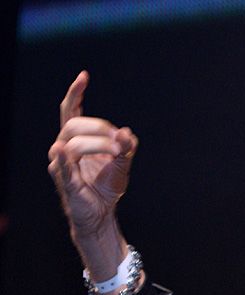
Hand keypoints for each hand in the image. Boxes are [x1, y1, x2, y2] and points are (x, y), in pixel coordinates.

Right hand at [48, 71, 137, 235]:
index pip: (70, 111)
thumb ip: (126, 147)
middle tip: (120, 140)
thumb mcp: (123, 163)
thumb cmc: (106, 186)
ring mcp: (61, 165)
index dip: (75, 93)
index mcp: (75, 140)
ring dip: (98, 143)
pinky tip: (62, 150)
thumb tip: (127, 133)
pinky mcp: (65, 181)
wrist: (101, 213)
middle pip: (73, 124)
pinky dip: (63, 158)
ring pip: (72, 142)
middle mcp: (63, 148)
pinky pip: (62, 167)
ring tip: (118, 153)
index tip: (84, 76)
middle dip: (99, 127)